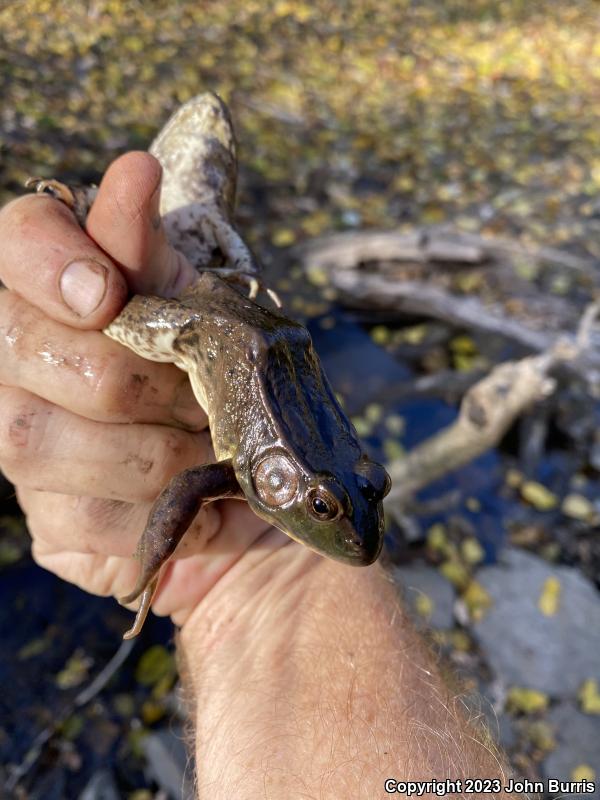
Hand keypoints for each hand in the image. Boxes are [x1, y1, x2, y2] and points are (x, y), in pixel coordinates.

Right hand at [0, 152, 281, 628]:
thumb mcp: (207, 316)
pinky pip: (78, 519)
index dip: (48, 259)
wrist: (255, 480)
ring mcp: (20, 440)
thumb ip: (158, 256)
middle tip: (199, 393)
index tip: (107, 293)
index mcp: (58, 288)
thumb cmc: (225, 380)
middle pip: (15, 345)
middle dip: (126, 375)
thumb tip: (133, 169)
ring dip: (144, 448)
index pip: (16, 238)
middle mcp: (16, 359)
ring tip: (209, 449)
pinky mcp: (49, 523)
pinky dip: (153, 509)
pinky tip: (200, 500)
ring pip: (28, 438)